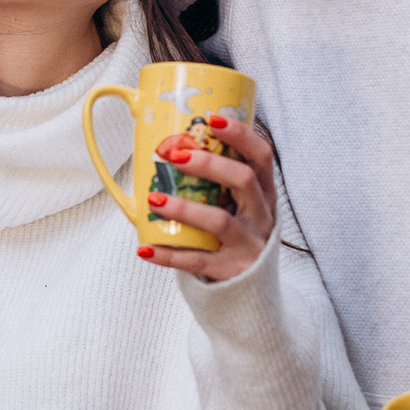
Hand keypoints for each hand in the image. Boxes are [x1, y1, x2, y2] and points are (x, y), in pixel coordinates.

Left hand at [137, 114, 277, 281]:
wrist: (252, 290)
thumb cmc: (237, 235)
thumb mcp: (240, 207)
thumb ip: (220, 182)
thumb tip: (173, 145)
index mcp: (264, 194)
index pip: (262, 156)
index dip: (241, 135)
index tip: (214, 118)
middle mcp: (262, 216)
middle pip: (243, 180)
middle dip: (209, 164)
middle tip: (174, 156)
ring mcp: (248, 245)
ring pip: (219, 221)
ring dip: (183, 207)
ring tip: (153, 198)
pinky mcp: (230, 271)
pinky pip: (196, 261)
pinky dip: (168, 255)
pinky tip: (145, 249)